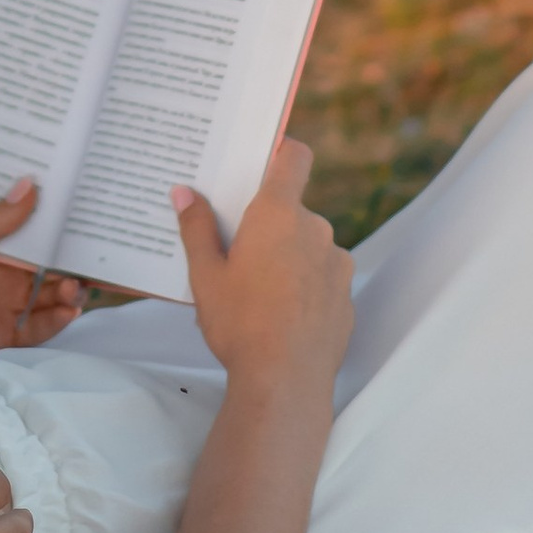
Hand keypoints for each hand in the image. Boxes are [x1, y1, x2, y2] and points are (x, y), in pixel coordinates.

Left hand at [0, 182, 86, 352]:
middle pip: (45, 265)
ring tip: (75, 288)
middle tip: (90, 258)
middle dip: (69, 261)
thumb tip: (29, 186)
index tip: (83, 214)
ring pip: (48, 296)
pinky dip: (56, 320)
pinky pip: (38, 328)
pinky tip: (68, 311)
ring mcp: (2, 305)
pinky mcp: (4, 335)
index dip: (54, 224)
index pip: (27, 230)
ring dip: (66, 291)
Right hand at [172, 141, 351, 391]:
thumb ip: (196, 229)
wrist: (286, 382)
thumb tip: (185, 193)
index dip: (281, 150)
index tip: (264, 156)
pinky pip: (323, 277)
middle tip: (238, 249)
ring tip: (258, 291)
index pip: (293, 157)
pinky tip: (282, 314)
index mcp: (278, 214)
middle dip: (269, 224)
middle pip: (292, 209)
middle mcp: (315, 229)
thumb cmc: (240, 324)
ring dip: (289, 256)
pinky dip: (305, 285)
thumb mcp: (205, 276)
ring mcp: (337, 263)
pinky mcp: (347, 296)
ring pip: (308, 245)